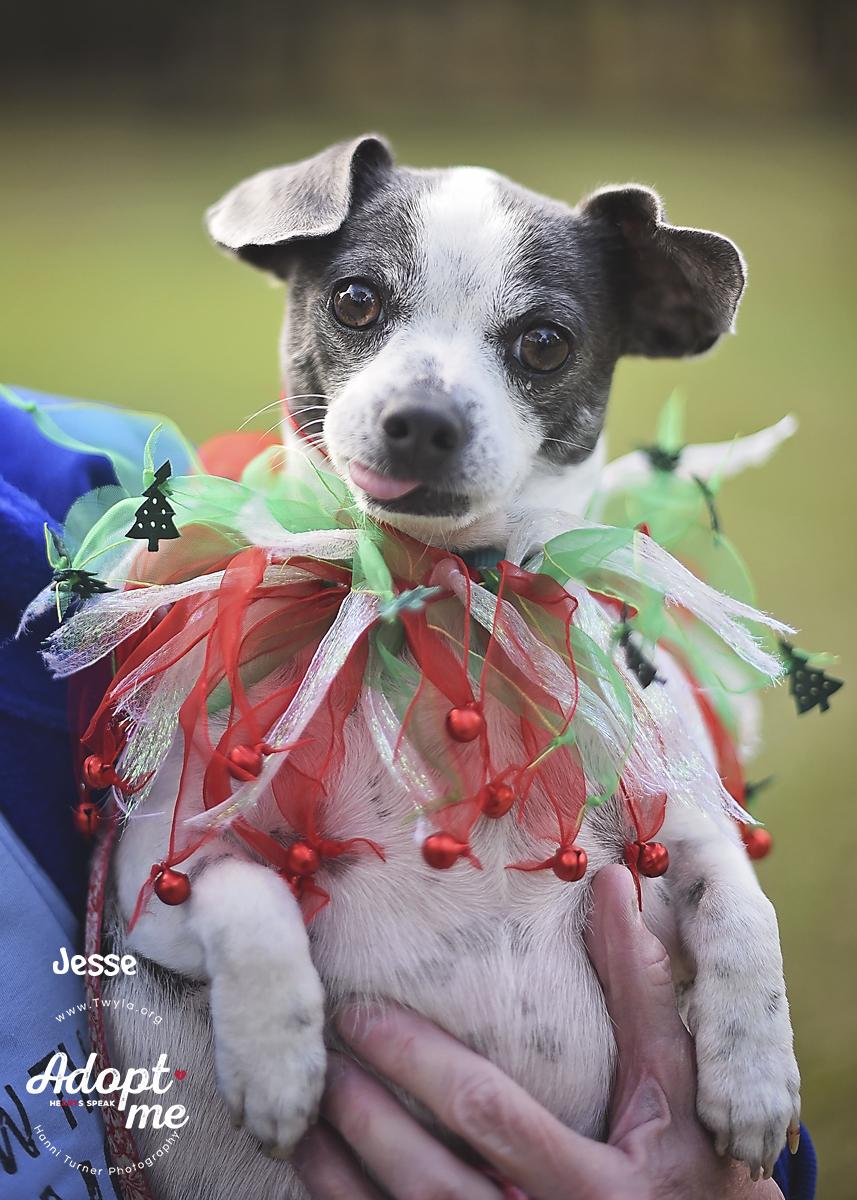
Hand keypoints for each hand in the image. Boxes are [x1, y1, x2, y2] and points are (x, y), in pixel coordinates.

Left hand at [294, 865, 784, 1197]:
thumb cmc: (690, 1170)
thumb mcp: (677, 1086)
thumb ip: (643, 990)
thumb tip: (613, 881)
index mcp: (597, 1188)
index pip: (487, 1115)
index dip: (416, 1060)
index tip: (361, 1013)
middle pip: (427, 1181)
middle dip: (361, 1115)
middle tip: (318, 1053)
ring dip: (337, 1174)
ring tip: (300, 1110)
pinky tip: (320, 1171)